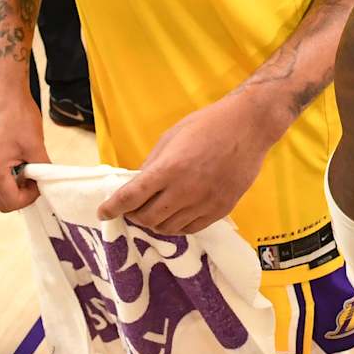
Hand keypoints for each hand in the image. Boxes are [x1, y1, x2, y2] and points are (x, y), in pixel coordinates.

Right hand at [0, 93, 49, 211]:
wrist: (7, 97)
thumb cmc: (20, 117)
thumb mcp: (36, 146)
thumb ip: (42, 170)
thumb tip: (48, 184)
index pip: (9, 201)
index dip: (29, 198)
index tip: (41, 185)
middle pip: (1, 202)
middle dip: (21, 196)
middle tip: (37, 181)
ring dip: (16, 188)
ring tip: (31, 171)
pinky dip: (10, 180)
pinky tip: (22, 166)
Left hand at [97, 89, 274, 235]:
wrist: (249, 126)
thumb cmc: (208, 124)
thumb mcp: (172, 136)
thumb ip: (154, 164)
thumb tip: (138, 185)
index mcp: (169, 168)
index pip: (131, 197)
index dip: (112, 208)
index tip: (103, 212)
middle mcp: (185, 190)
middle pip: (147, 218)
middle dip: (133, 216)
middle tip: (133, 209)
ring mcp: (204, 202)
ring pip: (168, 228)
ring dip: (155, 223)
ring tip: (155, 212)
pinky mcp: (221, 209)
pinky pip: (191, 229)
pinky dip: (177, 226)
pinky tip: (176, 215)